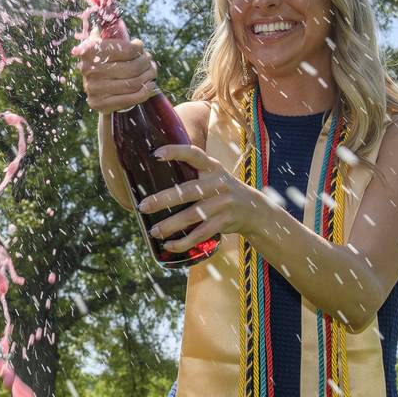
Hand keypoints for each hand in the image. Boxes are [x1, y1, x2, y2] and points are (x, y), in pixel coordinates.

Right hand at [75, 37, 157, 112]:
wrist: (93, 87)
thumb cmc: (103, 59)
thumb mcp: (102, 42)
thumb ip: (108, 31)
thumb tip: (111, 11)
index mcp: (89, 51)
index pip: (123, 49)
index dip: (137, 48)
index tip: (140, 47)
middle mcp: (89, 70)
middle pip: (132, 67)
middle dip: (146, 62)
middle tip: (149, 60)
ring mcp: (94, 90)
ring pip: (134, 82)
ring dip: (149, 75)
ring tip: (151, 70)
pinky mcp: (100, 105)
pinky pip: (132, 98)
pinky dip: (146, 91)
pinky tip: (149, 84)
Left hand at [136, 144, 277, 253]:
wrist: (255, 209)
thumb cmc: (223, 191)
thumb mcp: (214, 176)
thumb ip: (194, 173)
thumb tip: (154, 176)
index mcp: (213, 167)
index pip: (194, 154)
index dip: (176, 151)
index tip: (156, 154)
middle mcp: (218, 183)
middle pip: (187, 191)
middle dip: (162, 200)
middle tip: (142, 206)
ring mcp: (223, 203)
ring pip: (192, 215)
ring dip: (170, 225)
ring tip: (154, 231)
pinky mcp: (225, 221)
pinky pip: (201, 233)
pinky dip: (184, 242)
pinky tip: (170, 245)